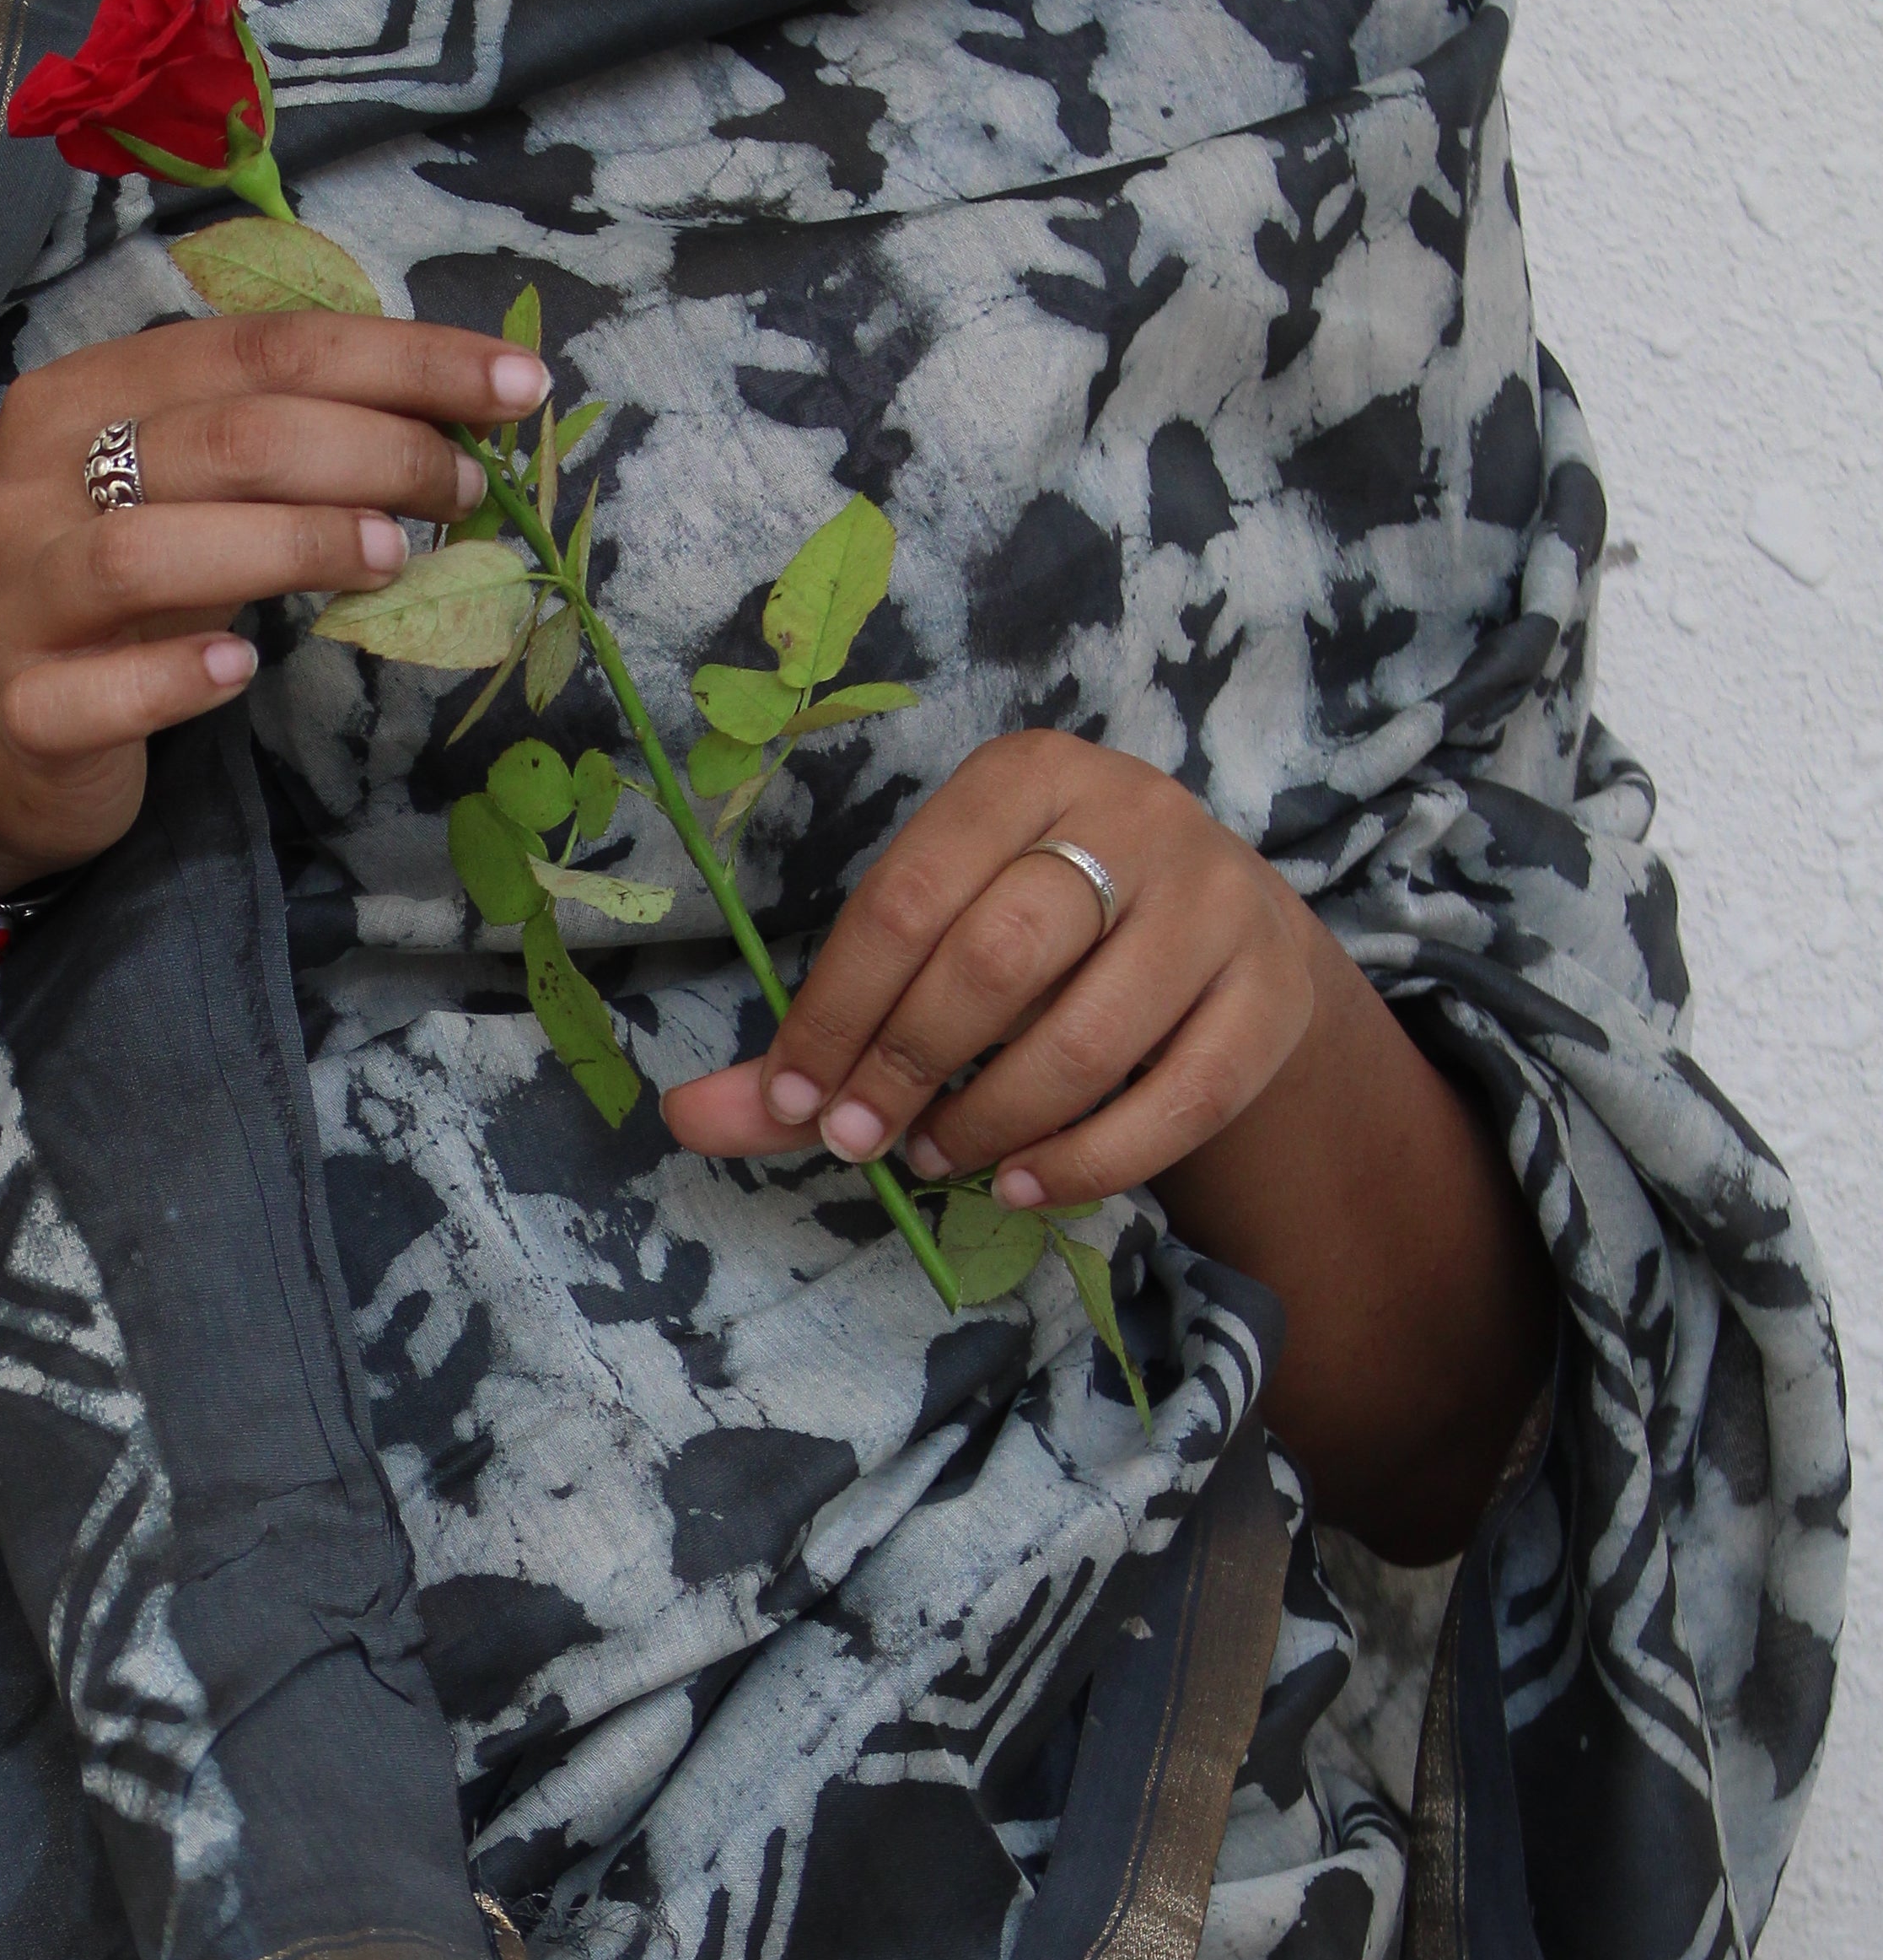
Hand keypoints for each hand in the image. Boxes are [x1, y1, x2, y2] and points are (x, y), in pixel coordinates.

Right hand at [0, 309, 550, 917]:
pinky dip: (181, 675)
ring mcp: (17, 594)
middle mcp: (34, 478)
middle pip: (222, 438)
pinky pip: (103, 688)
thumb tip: (460, 415)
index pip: (260, 348)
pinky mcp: (23, 708)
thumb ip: (291, 448)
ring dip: (293, 546)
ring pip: (153, 551)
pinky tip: (245, 666)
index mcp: (83, 394)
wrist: (3, 741)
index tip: (516, 386)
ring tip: (391, 556)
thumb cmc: (127, 603)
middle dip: (373, 450)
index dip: (400, 360)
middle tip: (465, 488)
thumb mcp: (199, 499)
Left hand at [662, 726, 1553, 1558]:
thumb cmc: (1044, 941)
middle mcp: (1133, 814)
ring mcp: (1217, 903)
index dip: (837, 1011)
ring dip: (989, 1121)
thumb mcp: (934, 949)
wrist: (1224, 941)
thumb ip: (817, 1034)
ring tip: (936, 1158)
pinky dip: (1083, 1163)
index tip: (794, 1098)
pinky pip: (1174, 1104)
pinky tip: (1016, 1184)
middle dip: (907, 1065)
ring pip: (1086, 1038)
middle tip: (859, 1139)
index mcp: (1024, 774)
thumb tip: (688, 1119)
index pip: (907, 897)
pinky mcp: (1271, 997)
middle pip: (996, 958)